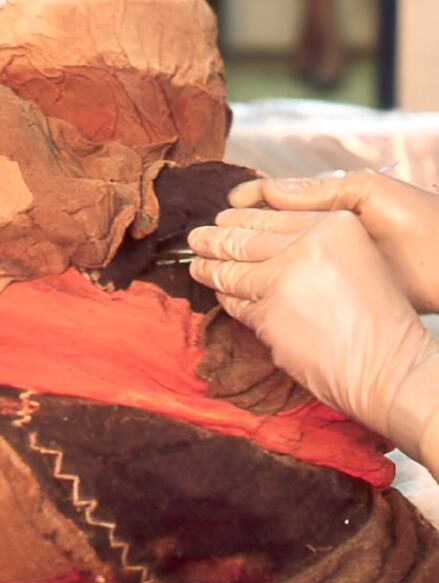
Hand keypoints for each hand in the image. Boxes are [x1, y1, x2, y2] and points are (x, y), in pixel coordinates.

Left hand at [188, 211, 438, 453]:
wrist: (385, 364)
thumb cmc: (378, 321)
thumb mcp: (357, 261)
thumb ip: (316, 245)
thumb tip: (270, 244)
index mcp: (333, 224)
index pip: (273, 218)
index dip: (241, 218)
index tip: (222, 219)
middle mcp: (307, 244)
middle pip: (247, 239)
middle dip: (215, 238)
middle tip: (196, 237)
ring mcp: (284, 278)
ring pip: (235, 271)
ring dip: (210, 267)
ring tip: (197, 263)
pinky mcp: (269, 312)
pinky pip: (238, 303)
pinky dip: (225, 298)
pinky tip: (218, 293)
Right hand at [225, 170, 438, 311]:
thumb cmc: (420, 221)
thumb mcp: (369, 194)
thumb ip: (321, 191)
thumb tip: (268, 191)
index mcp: (327, 204)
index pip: (272, 200)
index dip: (244, 206)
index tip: (221, 216)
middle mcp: (320, 232)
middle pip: (265, 233)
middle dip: (233, 238)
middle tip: (204, 245)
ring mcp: (325, 263)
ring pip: (274, 263)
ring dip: (245, 267)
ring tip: (216, 272)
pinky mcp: (334, 290)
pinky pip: (293, 289)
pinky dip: (269, 291)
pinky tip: (249, 296)